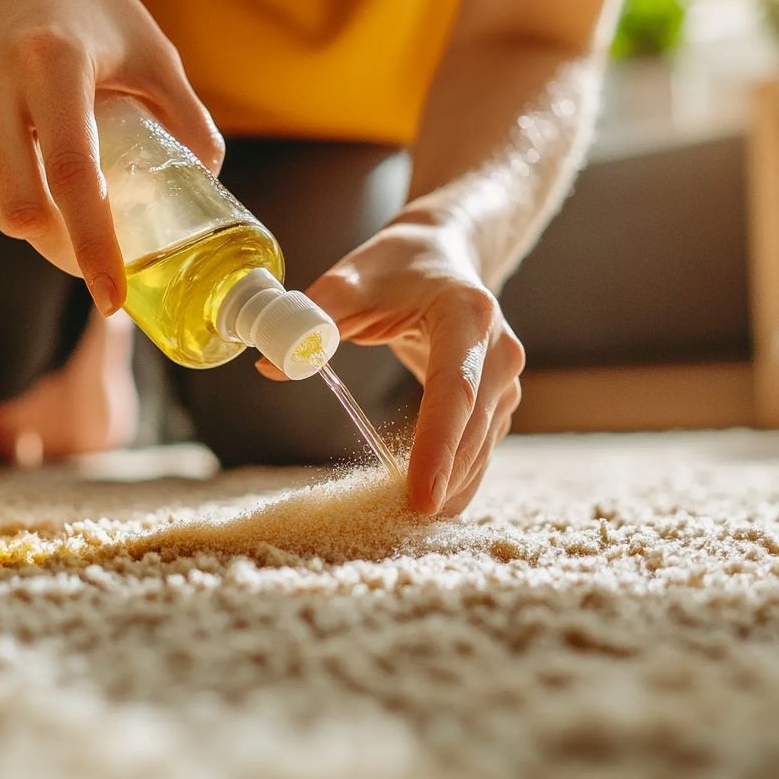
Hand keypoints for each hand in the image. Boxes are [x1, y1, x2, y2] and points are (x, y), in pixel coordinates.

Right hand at [0, 0, 222, 315]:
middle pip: (23, 210)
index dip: (94, 246)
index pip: (72, 178)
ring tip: (63, 186)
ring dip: (36, 218)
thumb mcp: (148, 45)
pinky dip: (4, 187)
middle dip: (63, 246)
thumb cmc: (79, 1)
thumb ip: (184, 114)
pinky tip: (20, 149)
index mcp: (50, 63)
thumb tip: (210, 182)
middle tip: (98, 251)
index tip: (112, 295)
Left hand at [260, 220, 523, 515]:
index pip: (456, 389)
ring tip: (407, 527)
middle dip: (441, 482)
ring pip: (480, 449)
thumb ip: (313, 318)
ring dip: (450, 489)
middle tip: (399, 527)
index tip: (418, 495)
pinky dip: (454, 480)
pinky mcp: (499, 401)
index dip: (437, 445)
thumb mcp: (352, 279)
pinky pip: (478, 449)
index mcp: (467, 316)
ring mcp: (505, 379)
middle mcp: (499, 351)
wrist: (446, 251)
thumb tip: (272, 365)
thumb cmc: (396, 266)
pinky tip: (428, 508)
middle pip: (472, 430)